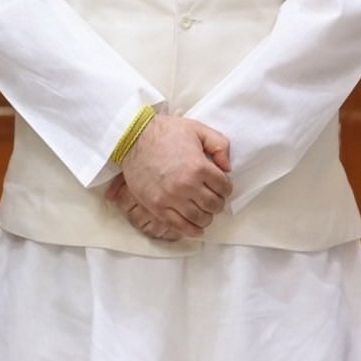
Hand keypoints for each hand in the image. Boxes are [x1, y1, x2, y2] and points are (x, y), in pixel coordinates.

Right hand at [116, 114, 232, 236]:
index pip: (224, 187)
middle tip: (212, 198)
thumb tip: (228, 168)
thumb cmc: (165, 132)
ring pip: (199, 218)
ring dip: (206, 217)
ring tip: (204, 211)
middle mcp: (186, 185)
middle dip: (217, 202)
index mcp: (199, 167)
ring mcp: (170, 198)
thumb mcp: (197, 129)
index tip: (220, 186)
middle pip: (214, 205)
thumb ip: (219, 145)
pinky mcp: (156, 206)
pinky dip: (192, 231)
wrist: (132, 137)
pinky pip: (179, 226)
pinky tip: (197, 228)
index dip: (225, 187)